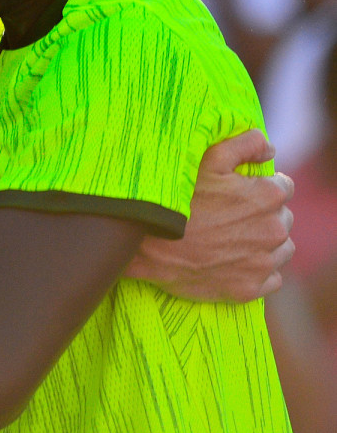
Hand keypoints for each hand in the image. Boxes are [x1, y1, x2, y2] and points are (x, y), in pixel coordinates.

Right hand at [125, 129, 293, 302]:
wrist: (149, 244)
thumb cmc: (179, 196)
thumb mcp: (209, 157)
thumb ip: (246, 144)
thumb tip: (271, 149)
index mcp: (269, 196)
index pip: (284, 187)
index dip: (261, 185)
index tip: (241, 191)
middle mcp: (274, 230)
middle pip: (283, 218)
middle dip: (264, 214)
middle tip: (232, 214)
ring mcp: (263, 262)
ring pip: (281, 248)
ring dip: (266, 242)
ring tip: (234, 237)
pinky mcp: (251, 288)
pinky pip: (272, 277)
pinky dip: (258, 269)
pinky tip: (234, 259)